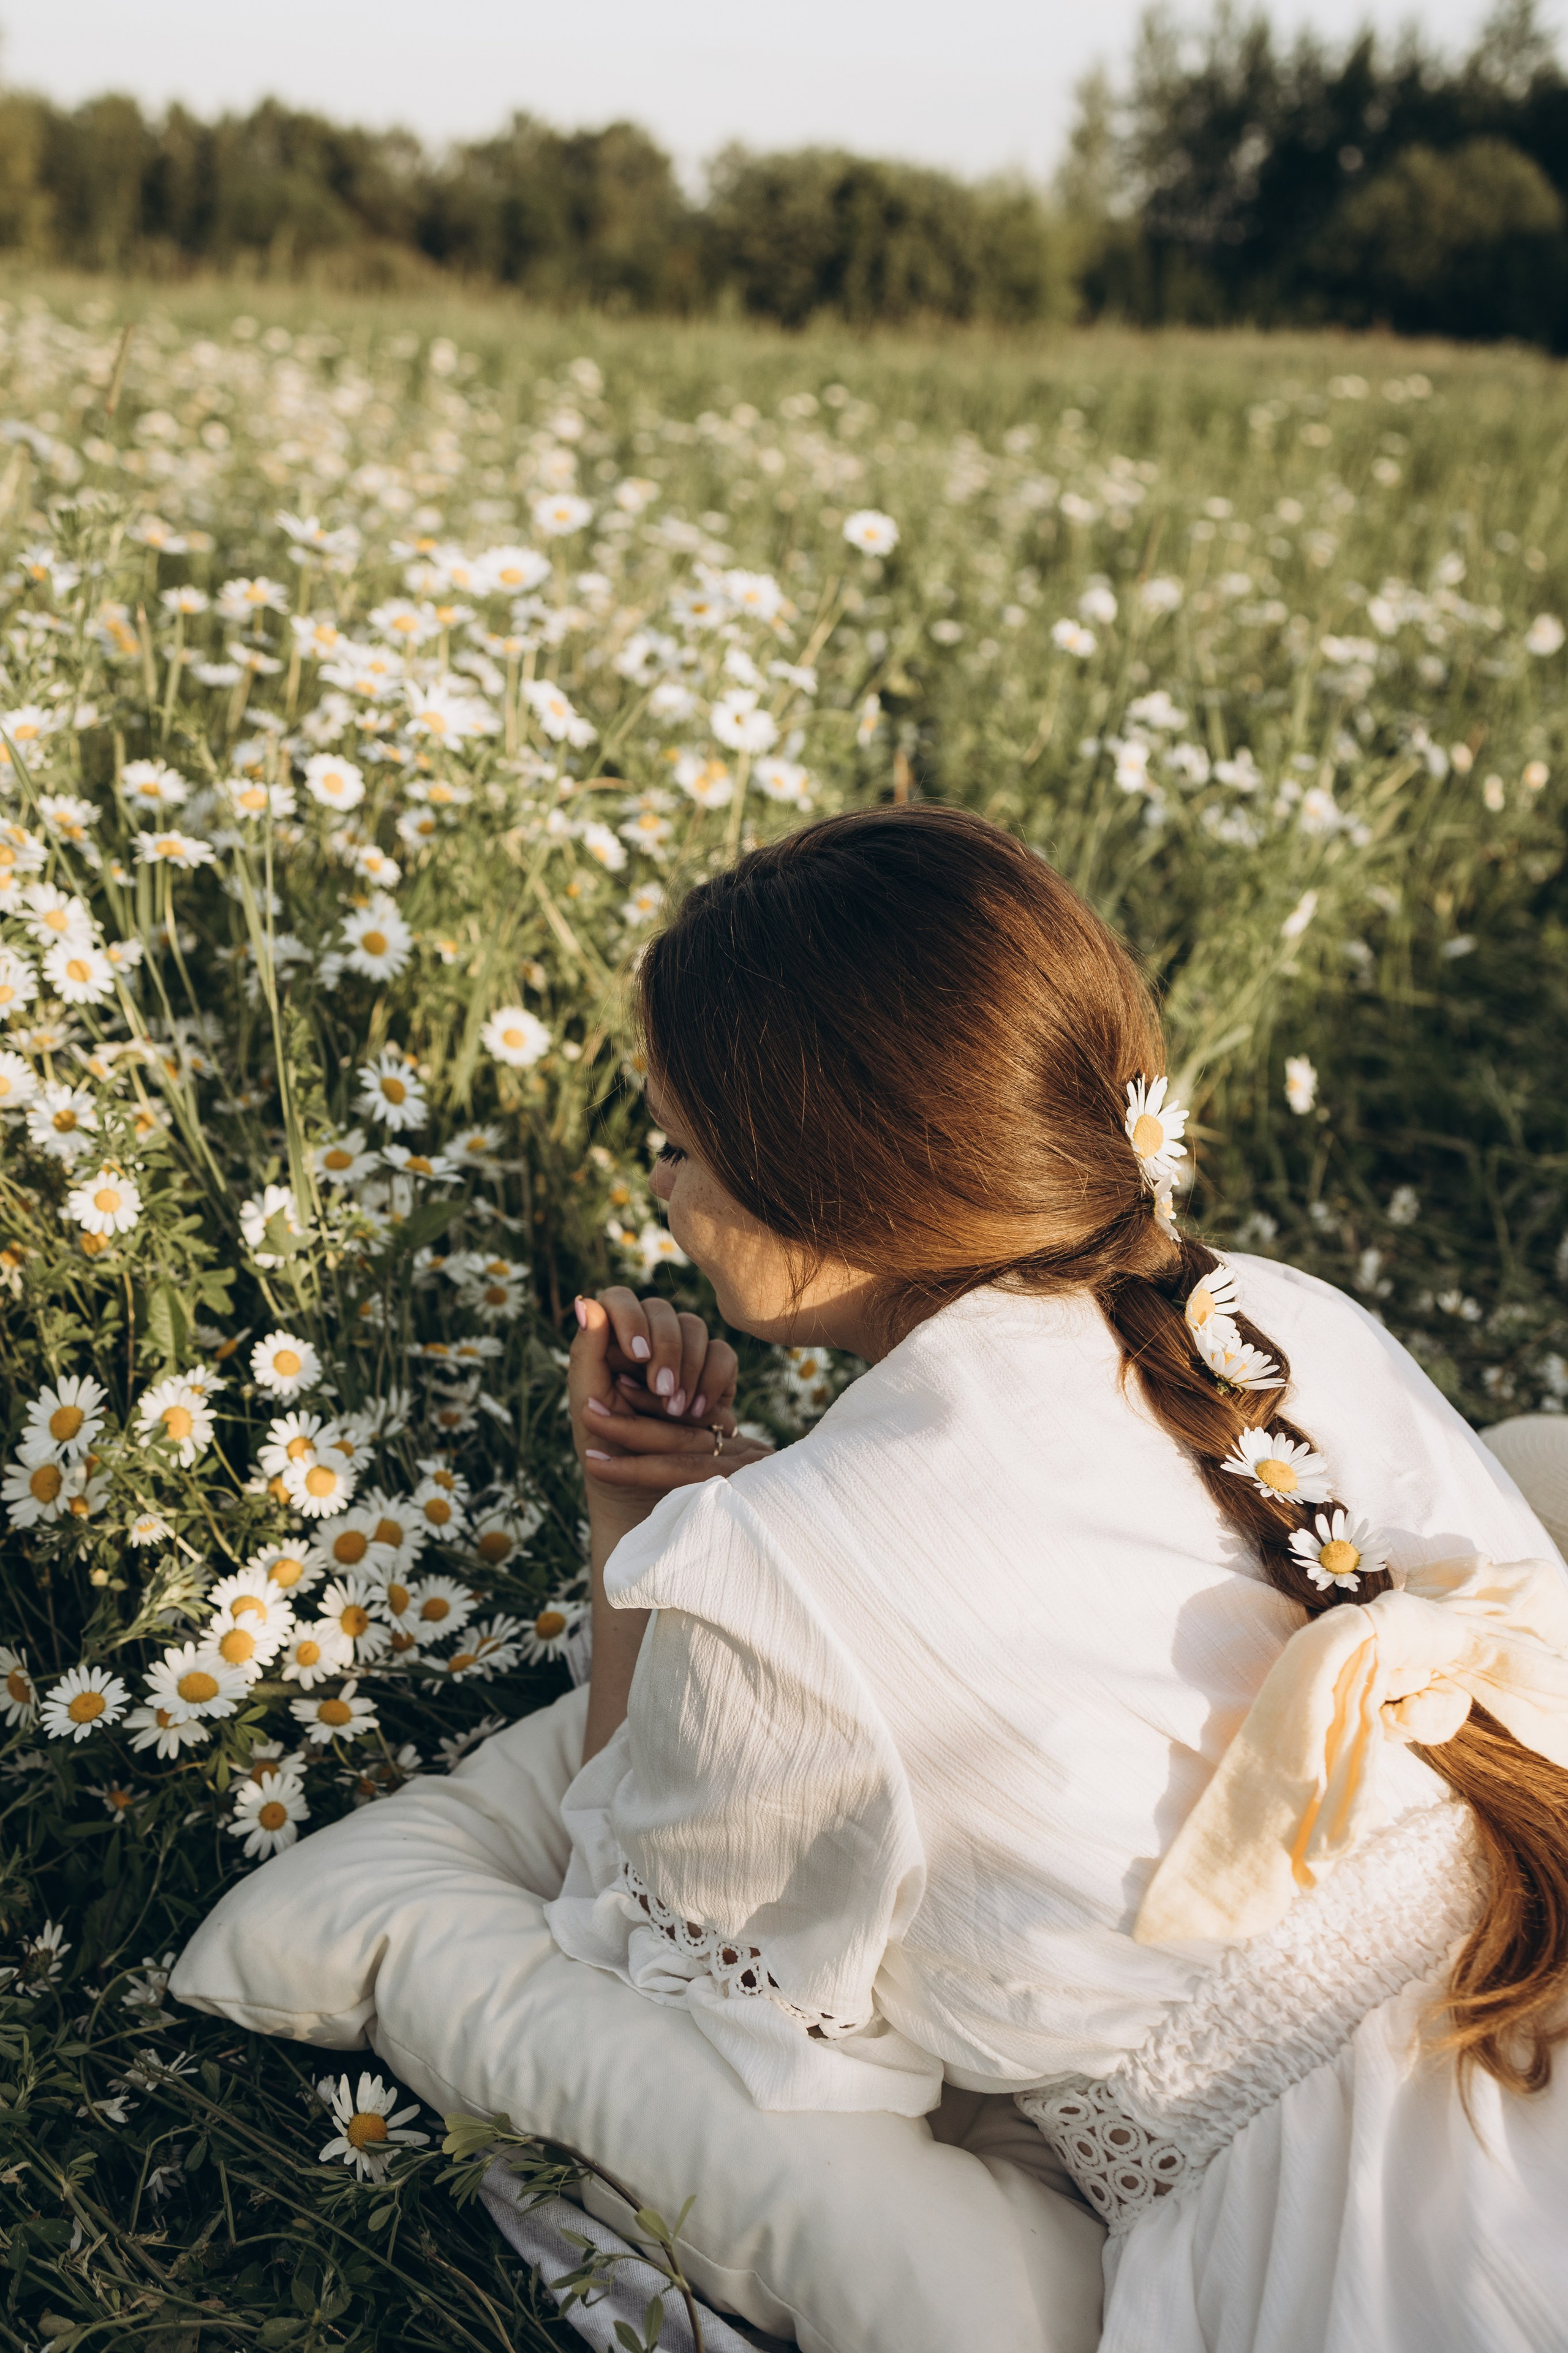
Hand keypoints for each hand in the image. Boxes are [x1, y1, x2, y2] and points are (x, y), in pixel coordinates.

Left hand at [568, 1288, 773, 1506]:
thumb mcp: (590, 1406)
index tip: (636, 1354)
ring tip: (679, 1411)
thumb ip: (587, 1355)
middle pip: (663, 1310)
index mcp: (606, 1343)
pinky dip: (713, 1379)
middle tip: (663, 1393)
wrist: (649, 1499)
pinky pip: (723, 1354)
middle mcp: (643, 1342)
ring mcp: (680, 1356)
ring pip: (695, 1327)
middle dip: (665, 1349)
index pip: (618, 1298)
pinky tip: (700, 1411)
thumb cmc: (607, 1454)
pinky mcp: (712, 1376)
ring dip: (687, 1368)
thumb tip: (584, 1301)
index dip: (629, 1316)